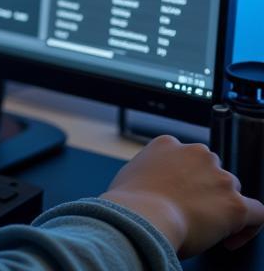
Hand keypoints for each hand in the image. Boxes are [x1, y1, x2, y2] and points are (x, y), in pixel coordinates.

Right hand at [101, 134, 263, 257]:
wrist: (142, 217)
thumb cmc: (129, 203)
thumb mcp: (131, 173)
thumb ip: (149, 171)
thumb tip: (151, 186)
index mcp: (167, 144)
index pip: (185, 157)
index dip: (184, 179)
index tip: (178, 197)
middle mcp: (196, 153)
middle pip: (211, 170)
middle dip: (205, 190)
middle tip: (190, 212)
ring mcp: (219, 177)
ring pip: (232, 190)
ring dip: (222, 206)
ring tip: (207, 229)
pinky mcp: (235, 203)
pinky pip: (256, 213)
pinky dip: (248, 227)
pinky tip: (232, 237)